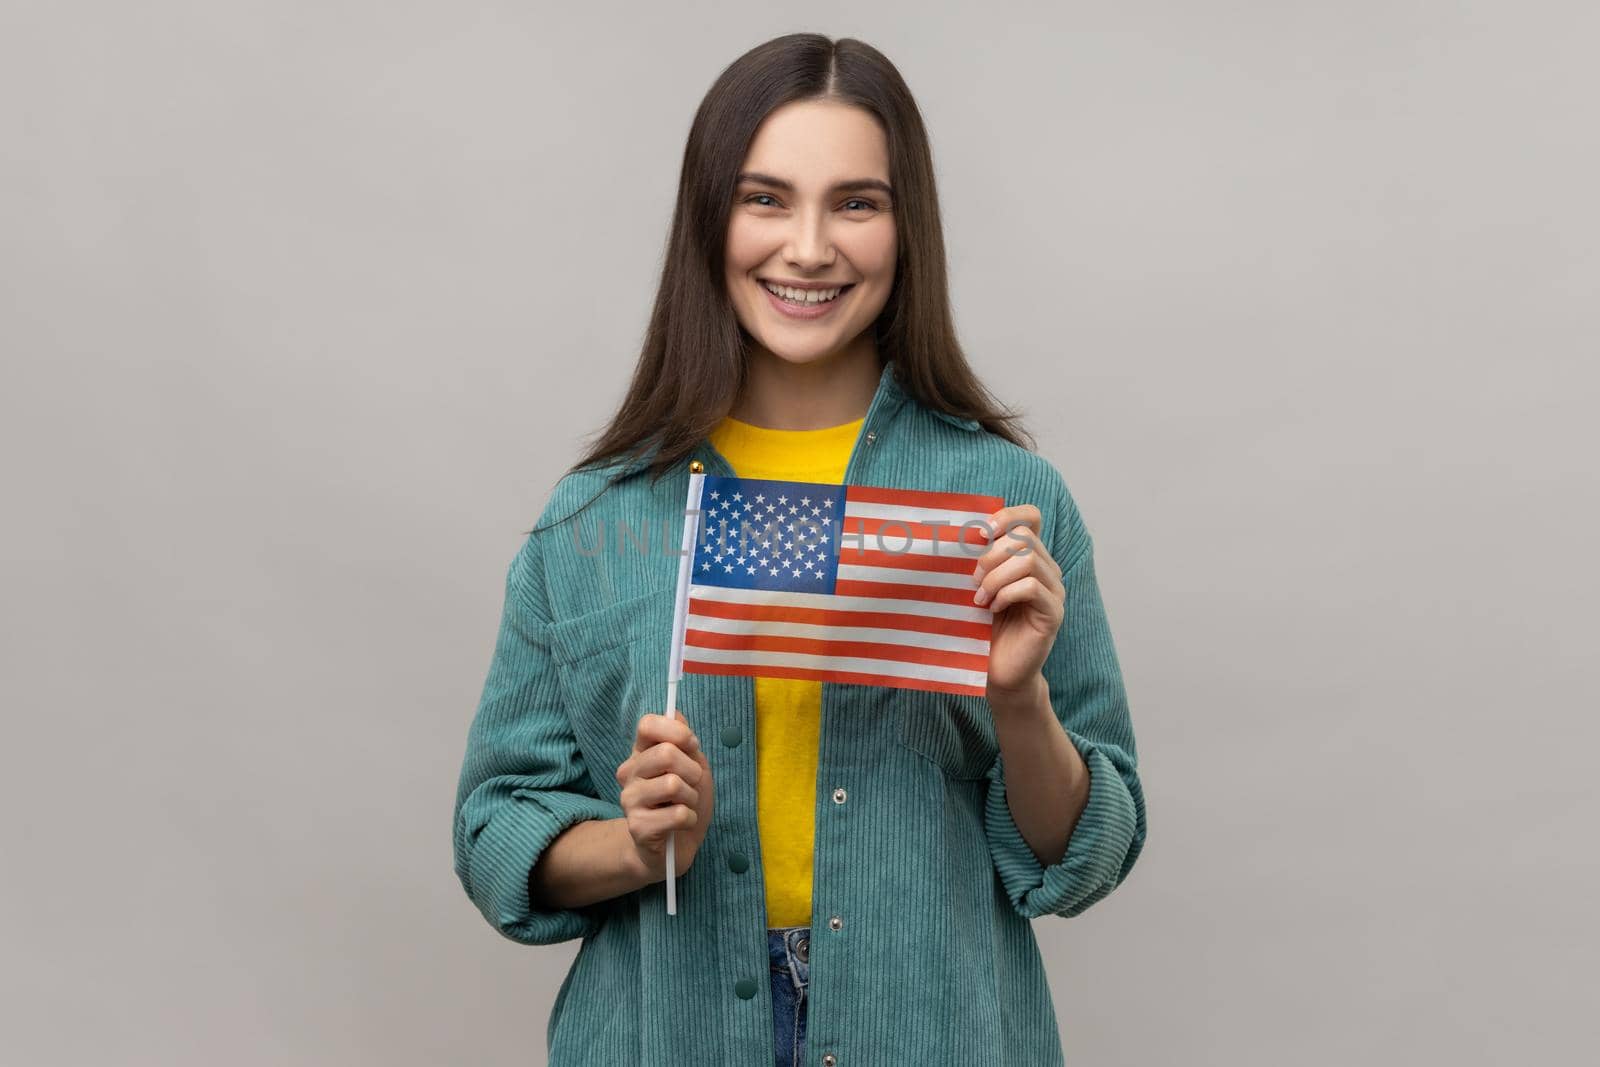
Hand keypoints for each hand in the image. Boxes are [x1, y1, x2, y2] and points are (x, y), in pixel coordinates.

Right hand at [615, 709, 715, 881]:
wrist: (673, 847)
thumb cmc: (683, 802)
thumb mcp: (693, 767)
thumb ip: (685, 742)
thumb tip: (676, 713)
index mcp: (641, 753)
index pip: (648, 724)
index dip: (676, 731)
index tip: (691, 746)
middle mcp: (629, 773)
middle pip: (667, 753)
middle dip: (692, 770)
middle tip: (692, 785)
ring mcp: (629, 800)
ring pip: (672, 784)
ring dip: (692, 798)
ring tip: (686, 806)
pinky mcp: (637, 827)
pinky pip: (677, 814)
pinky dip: (690, 819)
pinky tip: (681, 824)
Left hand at [971, 504, 1064, 699]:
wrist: (998, 672)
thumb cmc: (983, 629)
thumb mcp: (976, 588)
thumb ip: (976, 561)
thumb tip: (952, 534)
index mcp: (1030, 557)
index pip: (1031, 517)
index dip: (1008, 515)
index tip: (980, 533)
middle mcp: (1047, 569)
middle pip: (1025, 536)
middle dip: (991, 554)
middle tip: (972, 580)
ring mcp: (1054, 591)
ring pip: (1028, 560)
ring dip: (996, 577)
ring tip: (980, 599)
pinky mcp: (1054, 612)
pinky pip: (1031, 587)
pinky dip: (1006, 594)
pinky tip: (993, 609)